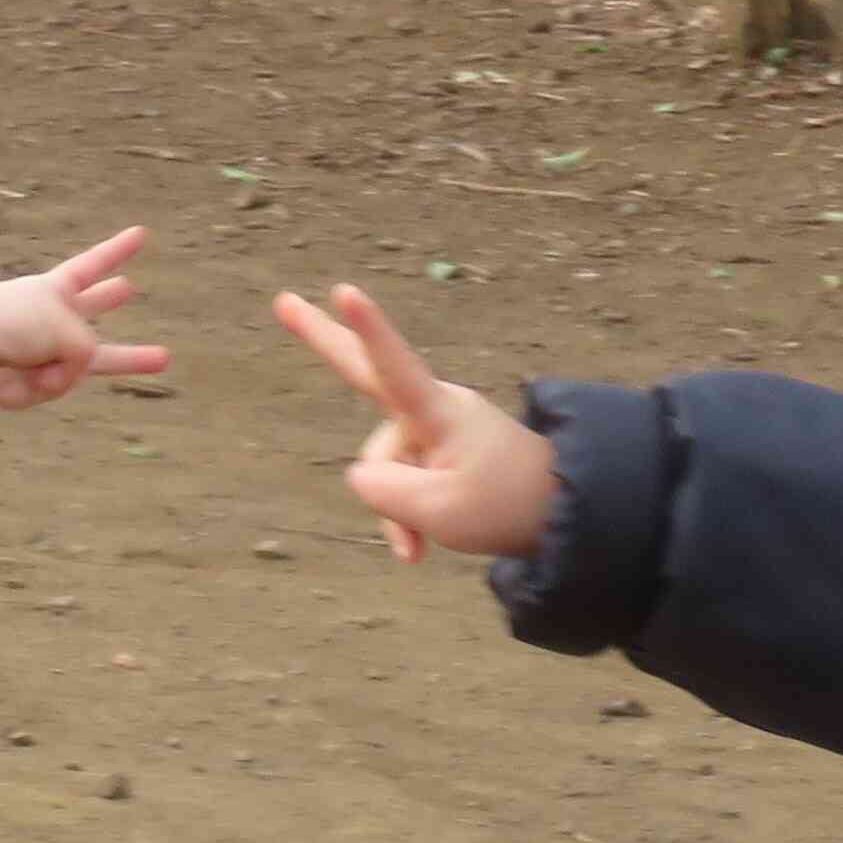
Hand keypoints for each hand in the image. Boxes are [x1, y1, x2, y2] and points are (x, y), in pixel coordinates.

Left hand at [0, 225, 170, 410]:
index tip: (140, 233)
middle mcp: (55, 317)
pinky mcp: (38, 384)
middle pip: (91, 305)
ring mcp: (47, 351)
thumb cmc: (12, 320)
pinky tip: (37, 372)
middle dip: (110, 298)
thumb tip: (81, 371)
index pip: (93, 264)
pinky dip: (52, 381)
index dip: (116, 250)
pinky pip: (62, 386)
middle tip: (130, 287)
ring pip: (90, 362)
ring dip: (130, 358)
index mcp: (58, 290)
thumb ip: (88, 348)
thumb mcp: (65, 322)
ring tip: (165, 355)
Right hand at [269, 280, 556, 563]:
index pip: (394, 365)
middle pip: (365, 372)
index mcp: (437, 413)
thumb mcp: (438, 512)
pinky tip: (415, 551)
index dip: (368, 330)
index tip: (344, 290)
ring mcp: (431, 429)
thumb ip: (385, 492)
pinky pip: (401, 482)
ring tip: (417, 551)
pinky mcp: (436, 450)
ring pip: (384, 468)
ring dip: (394, 512)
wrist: (559, 515)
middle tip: (283, 301)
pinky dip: (405, 516)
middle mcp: (430, 410)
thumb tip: (358, 475)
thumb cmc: (503, 506)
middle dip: (323, 339)